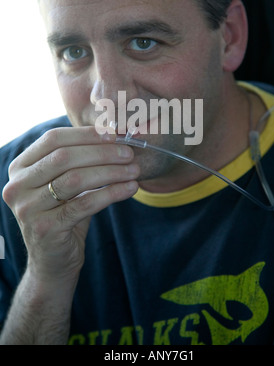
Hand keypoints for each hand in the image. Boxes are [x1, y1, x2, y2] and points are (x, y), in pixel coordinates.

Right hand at [2, 126, 138, 284]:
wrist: (53, 262)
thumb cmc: (64, 214)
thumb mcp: (65, 183)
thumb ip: (80, 158)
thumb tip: (113, 131)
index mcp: (20, 168)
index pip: (53, 139)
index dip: (86, 134)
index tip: (115, 135)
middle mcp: (17, 186)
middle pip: (64, 157)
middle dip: (102, 152)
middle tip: (130, 153)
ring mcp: (28, 208)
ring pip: (75, 179)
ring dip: (111, 172)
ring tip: (134, 170)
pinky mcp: (45, 229)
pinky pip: (85, 204)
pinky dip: (112, 193)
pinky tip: (130, 189)